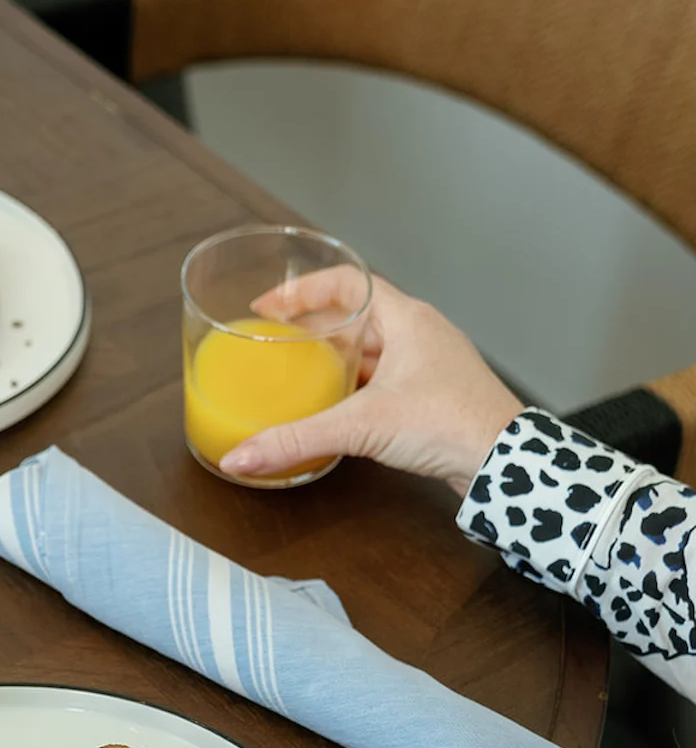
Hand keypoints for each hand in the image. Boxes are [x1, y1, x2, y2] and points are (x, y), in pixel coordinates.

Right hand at [217, 274, 522, 493]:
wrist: (504, 464)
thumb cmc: (454, 424)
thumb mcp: (363, 426)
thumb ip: (298, 438)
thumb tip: (242, 455)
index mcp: (407, 319)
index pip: (346, 282)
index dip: (303, 290)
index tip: (268, 305)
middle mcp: (419, 333)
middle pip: (354, 315)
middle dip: (312, 326)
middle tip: (276, 340)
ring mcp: (428, 363)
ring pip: (370, 348)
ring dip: (334, 357)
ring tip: (298, 371)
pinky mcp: (431, 393)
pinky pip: (383, 377)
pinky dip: (354, 384)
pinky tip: (334, 405)